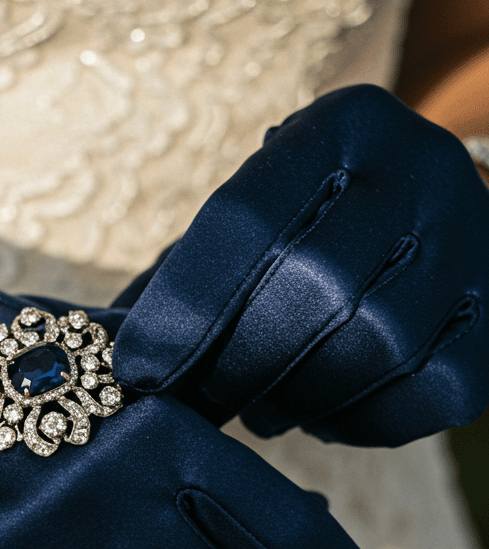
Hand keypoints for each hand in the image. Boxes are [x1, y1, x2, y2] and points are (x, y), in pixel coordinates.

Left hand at [114, 85, 488, 445]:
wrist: (431, 227)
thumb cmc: (308, 233)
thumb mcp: (254, 217)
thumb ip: (188, 274)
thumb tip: (98, 353)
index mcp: (345, 127)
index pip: (247, 218)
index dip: (183, 307)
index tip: (138, 370)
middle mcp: (426, 170)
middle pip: (318, 286)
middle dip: (239, 362)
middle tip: (199, 401)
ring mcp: (477, 247)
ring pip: (377, 346)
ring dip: (295, 397)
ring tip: (257, 408)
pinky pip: (424, 394)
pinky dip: (358, 421)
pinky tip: (323, 410)